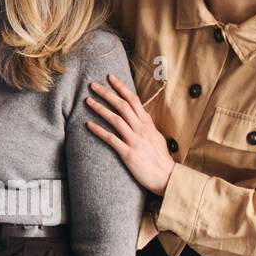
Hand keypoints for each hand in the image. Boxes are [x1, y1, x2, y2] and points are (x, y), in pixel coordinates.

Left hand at [84, 72, 174, 195]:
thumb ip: (146, 126)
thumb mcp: (157, 137)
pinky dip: (98, 130)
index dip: (121, 88)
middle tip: (92, 85)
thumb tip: (139, 117)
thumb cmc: (161, 159)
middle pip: (122, 106)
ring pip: (115, 119)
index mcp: (148, 124)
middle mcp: (141, 129)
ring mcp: (135, 141)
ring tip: (87, 101)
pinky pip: (111, 139)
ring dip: (100, 108)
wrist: (168, 177)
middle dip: (106, 93)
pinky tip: (88, 124)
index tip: (110, 77)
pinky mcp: (128, 153)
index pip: (133, 100)